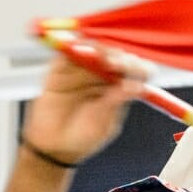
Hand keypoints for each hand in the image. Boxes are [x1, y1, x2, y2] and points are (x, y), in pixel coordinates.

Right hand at [20, 44, 151, 165]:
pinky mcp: (59, 69)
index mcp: (118, 88)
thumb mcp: (104, 123)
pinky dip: (70, 45)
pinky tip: (76, 47)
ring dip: (97, 48)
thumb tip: (138, 86)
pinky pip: (65, 52)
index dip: (137, 67)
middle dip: (117, 55)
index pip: (132, 70)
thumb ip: (116, 102)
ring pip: (91, 48)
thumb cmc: (83, 137)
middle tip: (116, 64)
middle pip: (113, 54)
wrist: (53, 146)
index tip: (139, 71)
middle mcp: (102, 75)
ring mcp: (80, 70)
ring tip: (99, 57)